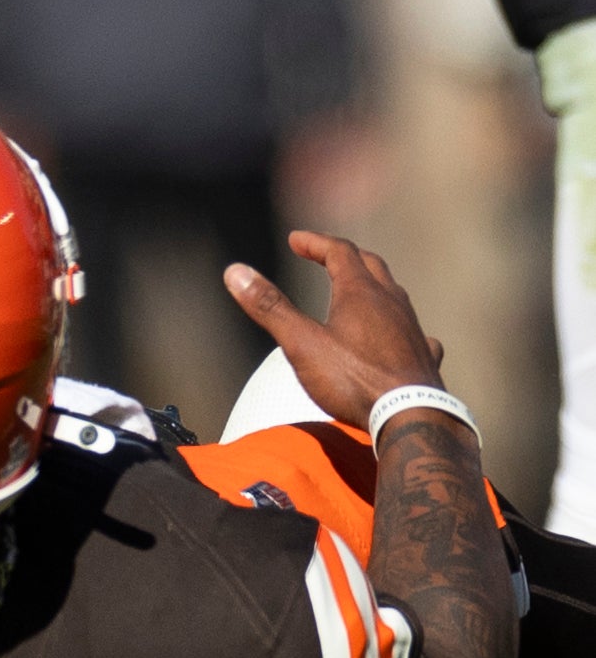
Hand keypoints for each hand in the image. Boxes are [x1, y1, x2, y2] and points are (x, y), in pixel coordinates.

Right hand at [224, 231, 447, 431]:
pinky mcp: (423, 356)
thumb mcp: (301, 343)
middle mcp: (391, 302)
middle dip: (345, 256)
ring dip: (373, 285)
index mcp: (361, 293)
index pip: (339, 251)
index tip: (295, 240)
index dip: (315, 243)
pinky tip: (401, 335)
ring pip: (394, 294)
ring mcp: (412, 328)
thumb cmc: (353, 380)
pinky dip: (399, 325)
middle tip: (325, 256)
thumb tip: (234, 271)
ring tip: (356, 291)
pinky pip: (414, 331)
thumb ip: (270, 307)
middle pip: (370, 266)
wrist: (409, 417)